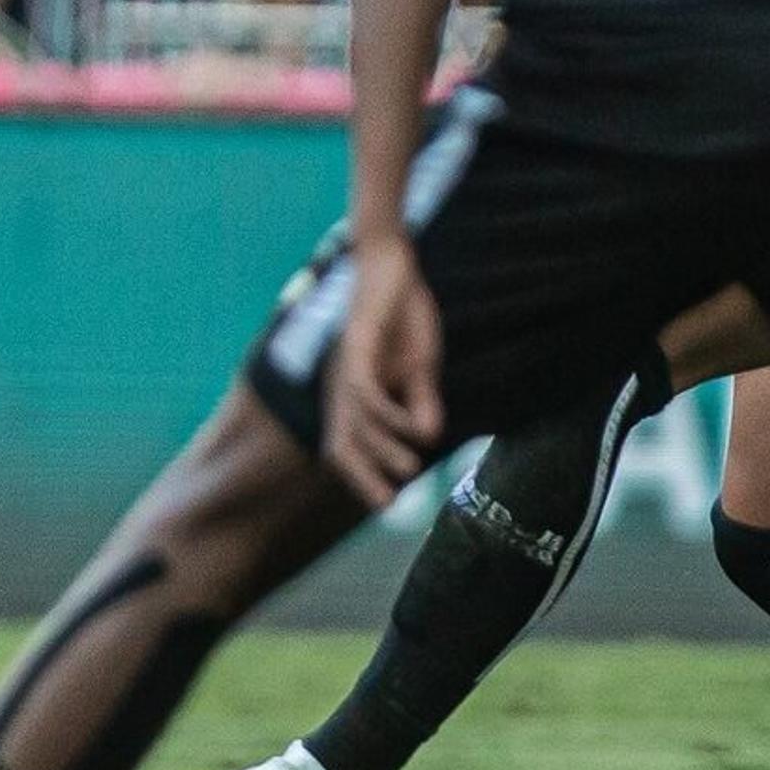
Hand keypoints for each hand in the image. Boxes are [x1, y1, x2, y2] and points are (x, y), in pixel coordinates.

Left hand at [321, 231, 442, 503]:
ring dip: (381, 451)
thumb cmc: (403, 315)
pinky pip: (364, 391)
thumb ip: (421, 400)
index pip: (346, 447)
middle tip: (391, 503)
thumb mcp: (420, 366)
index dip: (362, 477)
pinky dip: (386, 415)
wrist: (393, 264)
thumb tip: (429, 436)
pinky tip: (410, 426)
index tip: (390, 504)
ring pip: (354, 425)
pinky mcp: (357, 348)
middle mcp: (343, 389)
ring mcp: (347, 370)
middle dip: (362, 479)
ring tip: (411, 469)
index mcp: (354, 396)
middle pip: (340, 447)